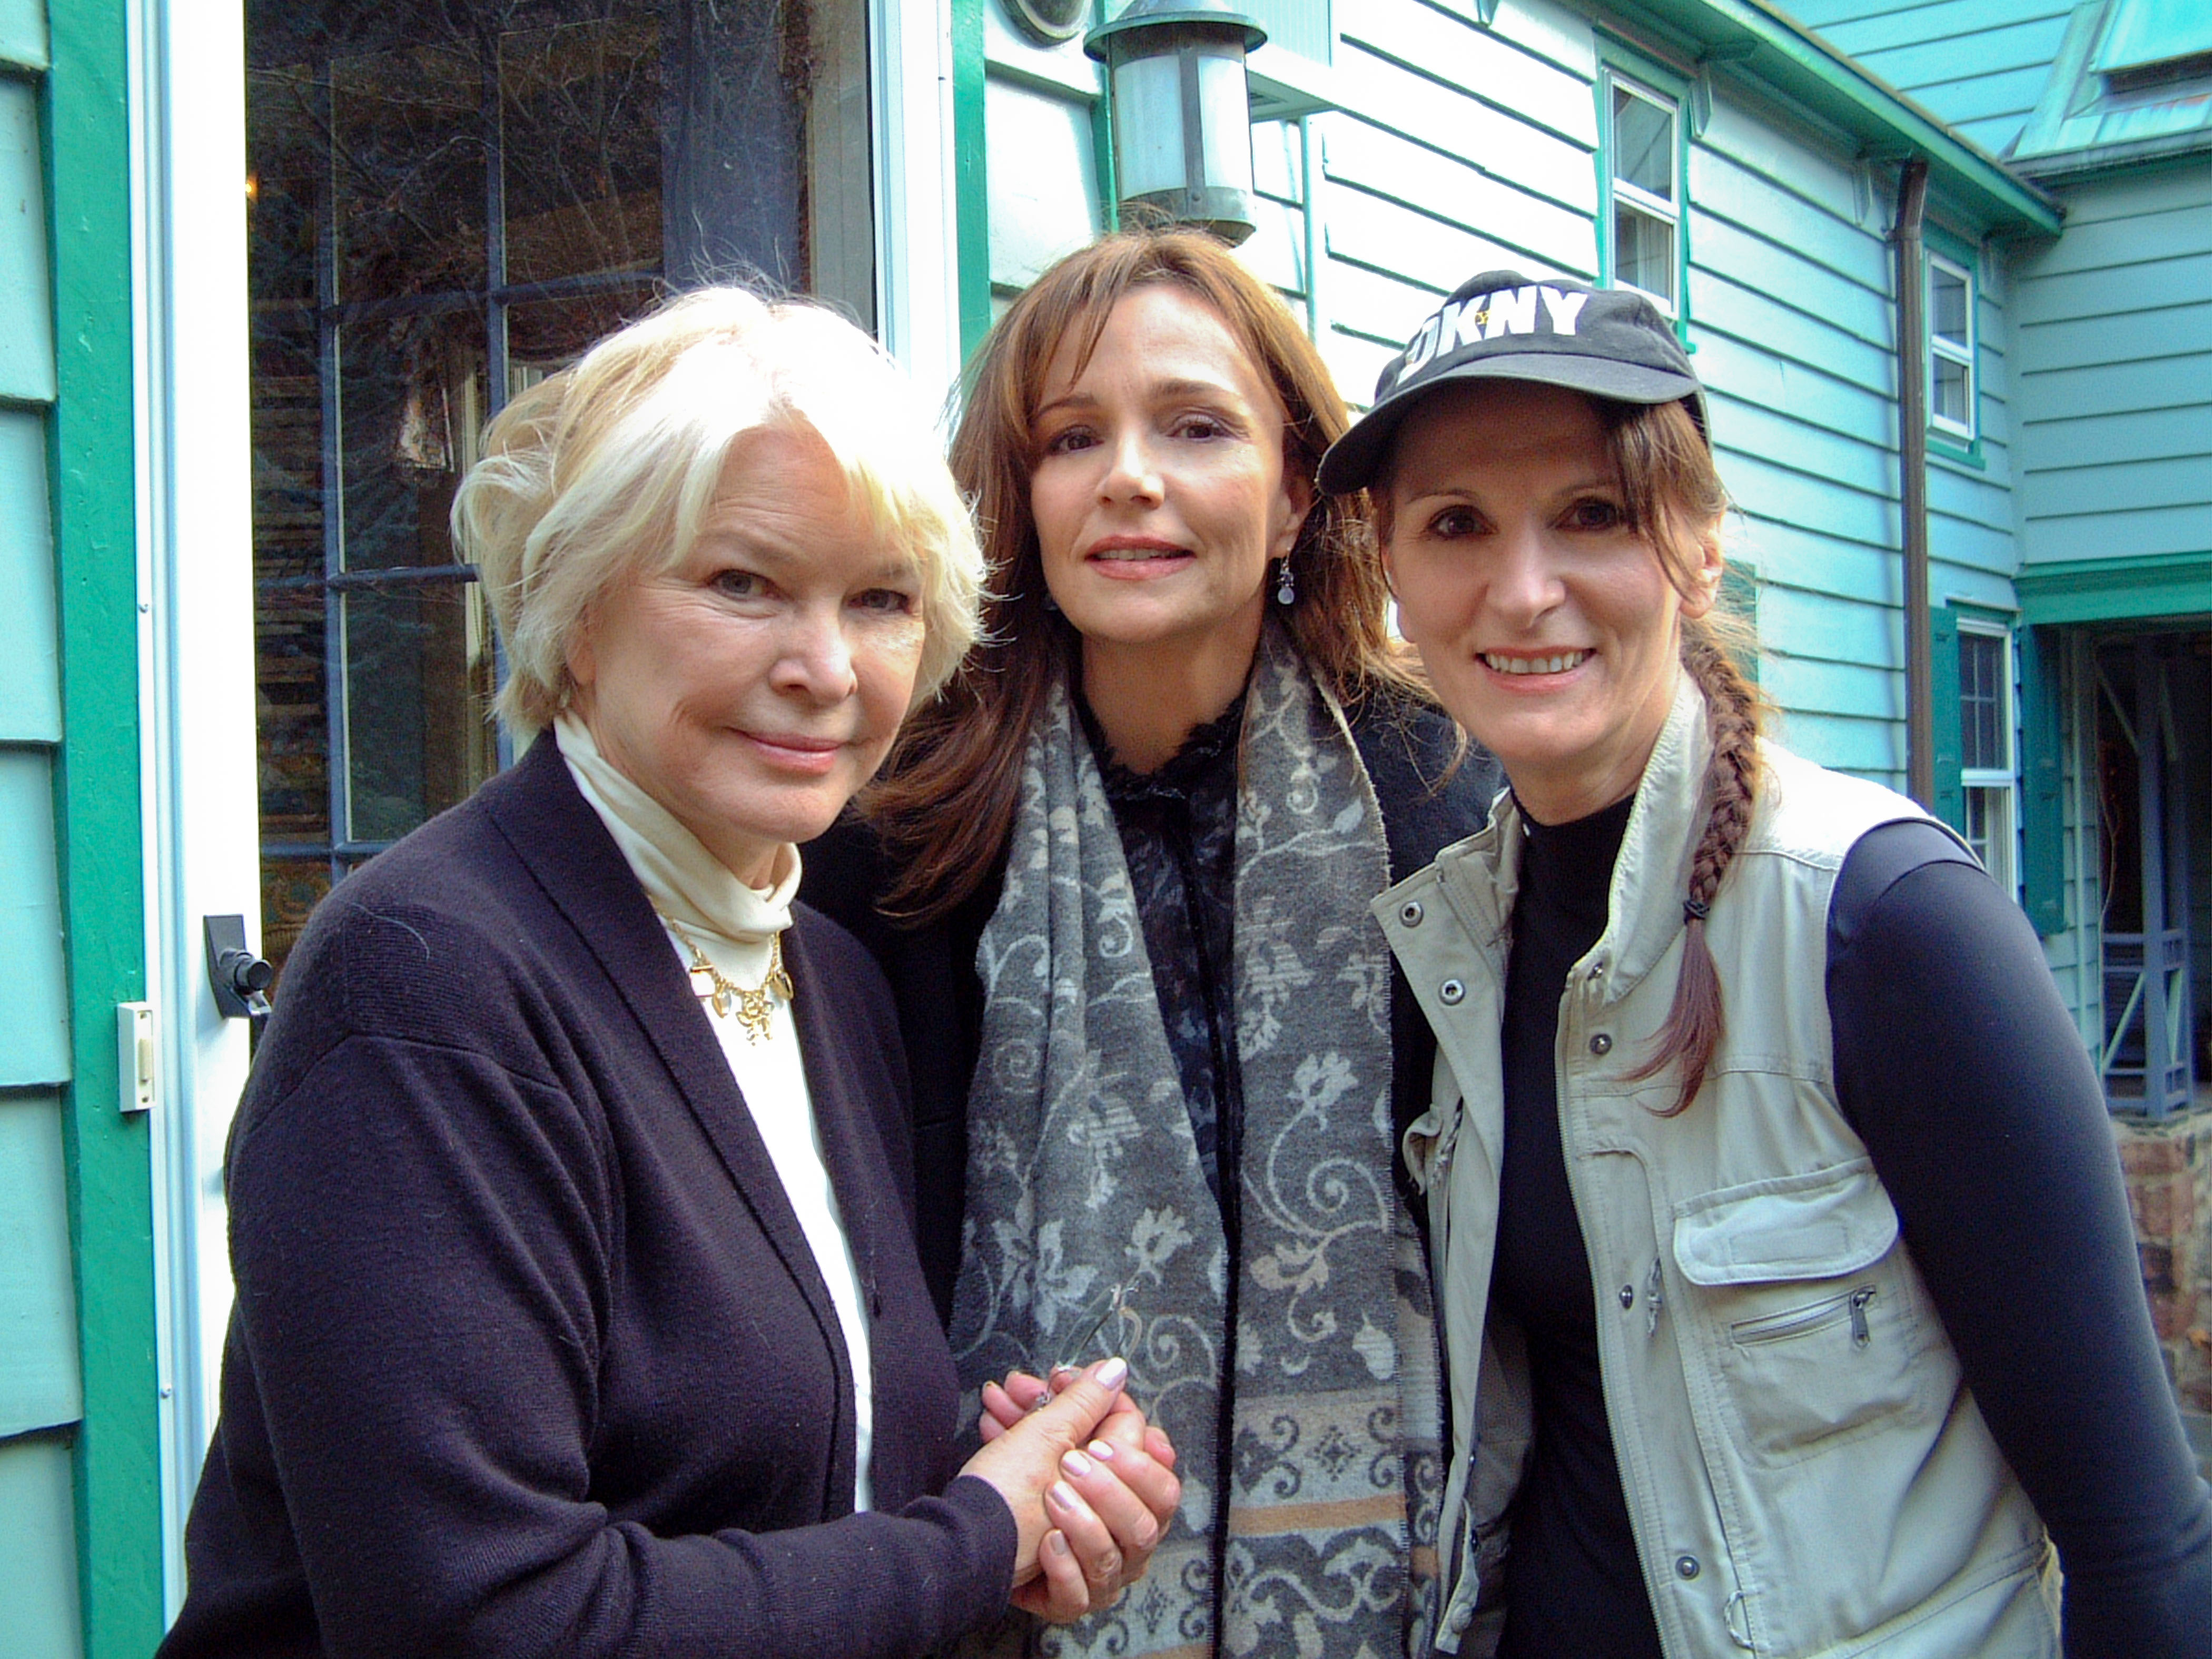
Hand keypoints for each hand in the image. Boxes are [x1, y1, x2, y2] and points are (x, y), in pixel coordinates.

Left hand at [973, 1365, 1179, 1620]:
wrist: (961, 1535)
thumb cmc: (1004, 1480)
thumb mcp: (1042, 1433)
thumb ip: (1082, 1401)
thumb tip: (1113, 1366)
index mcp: (1120, 1484)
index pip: (1156, 1467)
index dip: (1132, 1450)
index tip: (1092, 1436)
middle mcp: (1118, 1529)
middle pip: (1151, 1512)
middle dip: (1112, 1485)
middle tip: (1071, 1463)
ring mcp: (1099, 1569)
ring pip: (1118, 1553)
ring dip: (1083, 1521)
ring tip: (1050, 1498)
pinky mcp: (1073, 1599)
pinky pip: (1084, 1593)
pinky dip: (1064, 1567)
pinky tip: (1046, 1545)